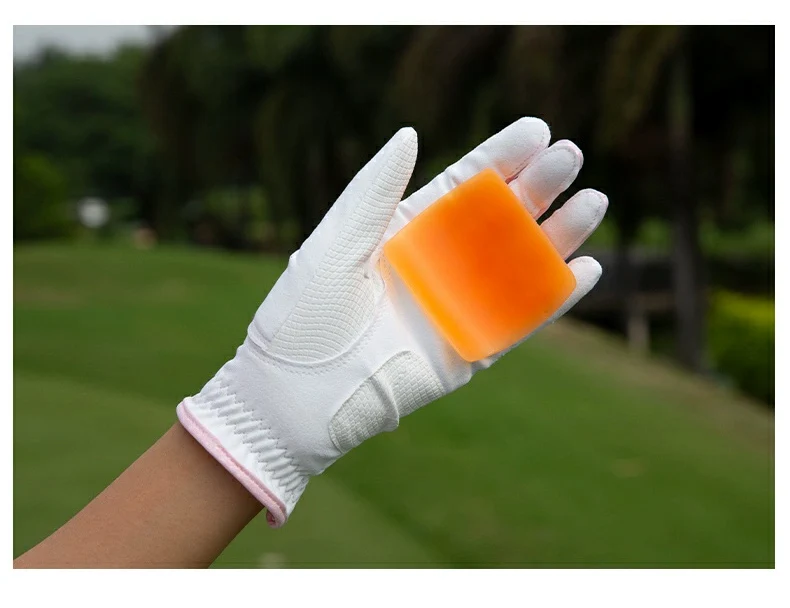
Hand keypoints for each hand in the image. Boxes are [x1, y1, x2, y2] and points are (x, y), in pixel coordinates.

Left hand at [177, 117, 607, 526]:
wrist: (294, 398)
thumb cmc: (303, 316)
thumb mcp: (335, 242)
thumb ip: (375, 190)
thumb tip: (409, 133)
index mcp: (403, 233)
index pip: (460, 187)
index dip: (498, 157)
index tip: (536, 130)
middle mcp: (435, 265)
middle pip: (496, 220)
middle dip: (535, 187)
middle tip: (571, 155)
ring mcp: (454, 308)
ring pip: (517, 265)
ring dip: (556, 236)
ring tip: (592, 201)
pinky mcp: (467, 351)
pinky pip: (517, 320)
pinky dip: (552, 297)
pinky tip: (585, 269)